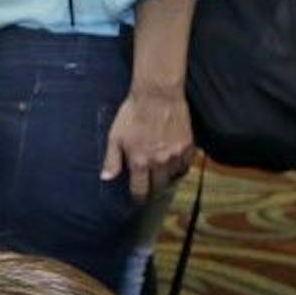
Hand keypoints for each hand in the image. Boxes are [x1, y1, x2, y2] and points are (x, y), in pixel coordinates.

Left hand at [102, 84, 192, 200]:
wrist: (157, 96)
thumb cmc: (132, 114)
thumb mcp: (115, 137)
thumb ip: (112, 160)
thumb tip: (106, 178)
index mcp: (140, 162)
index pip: (141, 189)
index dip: (138, 197)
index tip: (138, 198)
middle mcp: (160, 162)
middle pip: (159, 186)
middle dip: (153, 189)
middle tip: (150, 187)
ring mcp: (176, 154)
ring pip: (174, 176)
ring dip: (167, 177)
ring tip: (161, 174)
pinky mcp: (188, 145)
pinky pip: (186, 163)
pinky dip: (180, 165)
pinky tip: (174, 162)